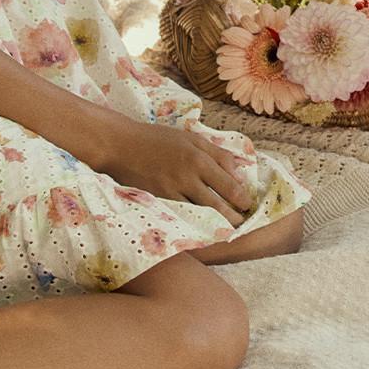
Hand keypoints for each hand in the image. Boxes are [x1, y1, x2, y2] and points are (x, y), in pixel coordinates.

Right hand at [99, 118, 252, 225]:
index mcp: (198, 157)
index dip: (241, 198)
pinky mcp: (158, 201)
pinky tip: (202, 229)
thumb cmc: (157, 139)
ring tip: (227, 230)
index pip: (229, 184)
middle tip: (241, 222)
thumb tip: (238, 172)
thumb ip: (216, 153)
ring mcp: (172, 191)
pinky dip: (194, 224)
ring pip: (201, 214)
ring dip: (216, 224)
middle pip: (218, 204)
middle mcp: (187, 176)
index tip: (247, 204)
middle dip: (233, 216)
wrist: (121, 145)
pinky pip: (181, 216)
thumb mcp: (189, 138)